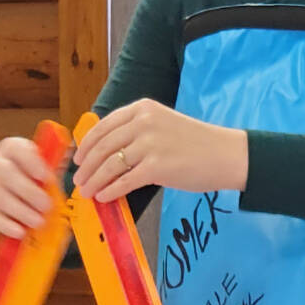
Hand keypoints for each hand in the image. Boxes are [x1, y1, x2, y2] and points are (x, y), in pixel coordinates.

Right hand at [0, 136, 60, 237]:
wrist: (21, 188)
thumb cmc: (36, 176)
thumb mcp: (47, 167)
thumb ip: (55, 166)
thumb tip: (70, 163)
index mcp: (12, 146)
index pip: (17, 148)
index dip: (31, 162)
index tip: (46, 177)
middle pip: (5, 173)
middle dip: (27, 191)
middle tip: (46, 206)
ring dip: (18, 210)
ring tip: (37, 221)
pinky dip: (2, 223)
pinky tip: (18, 231)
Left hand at [72, 98, 248, 202]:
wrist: (225, 154)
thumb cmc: (196, 142)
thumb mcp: (163, 124)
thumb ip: (136, 131)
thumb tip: (105, 153)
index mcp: (143, 108)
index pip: (104, 126)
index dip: (87, 145)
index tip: (79, 158)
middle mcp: (144, 123)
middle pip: (103, 146)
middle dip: (86, 166)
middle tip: (78, 179)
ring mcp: (150, 144)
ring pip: (109, 165)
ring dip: (94, 180)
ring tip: (87, 191)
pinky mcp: (157, 167)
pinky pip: (124, 181)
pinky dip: (110, 190)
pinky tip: (104, 196)